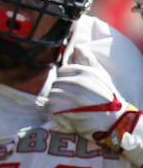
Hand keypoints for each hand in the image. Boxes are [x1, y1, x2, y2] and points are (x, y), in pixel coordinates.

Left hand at [47, 47, 142, 164]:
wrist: (117, 121)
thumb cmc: (108, 98)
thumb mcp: (100, 76)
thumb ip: (88, 60)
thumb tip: (77, 47)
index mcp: (85, 73)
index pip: (62, 71)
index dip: (65, 79)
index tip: (73, 88)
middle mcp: (77, 83)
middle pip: (56, 83)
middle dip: (61, 91)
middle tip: (72, 100)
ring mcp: (71, 98)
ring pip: (52, 95)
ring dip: (58, 102)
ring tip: (70, 107)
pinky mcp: (66, 111)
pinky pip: (51, 108)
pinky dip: (56, 112)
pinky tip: (66, 114)